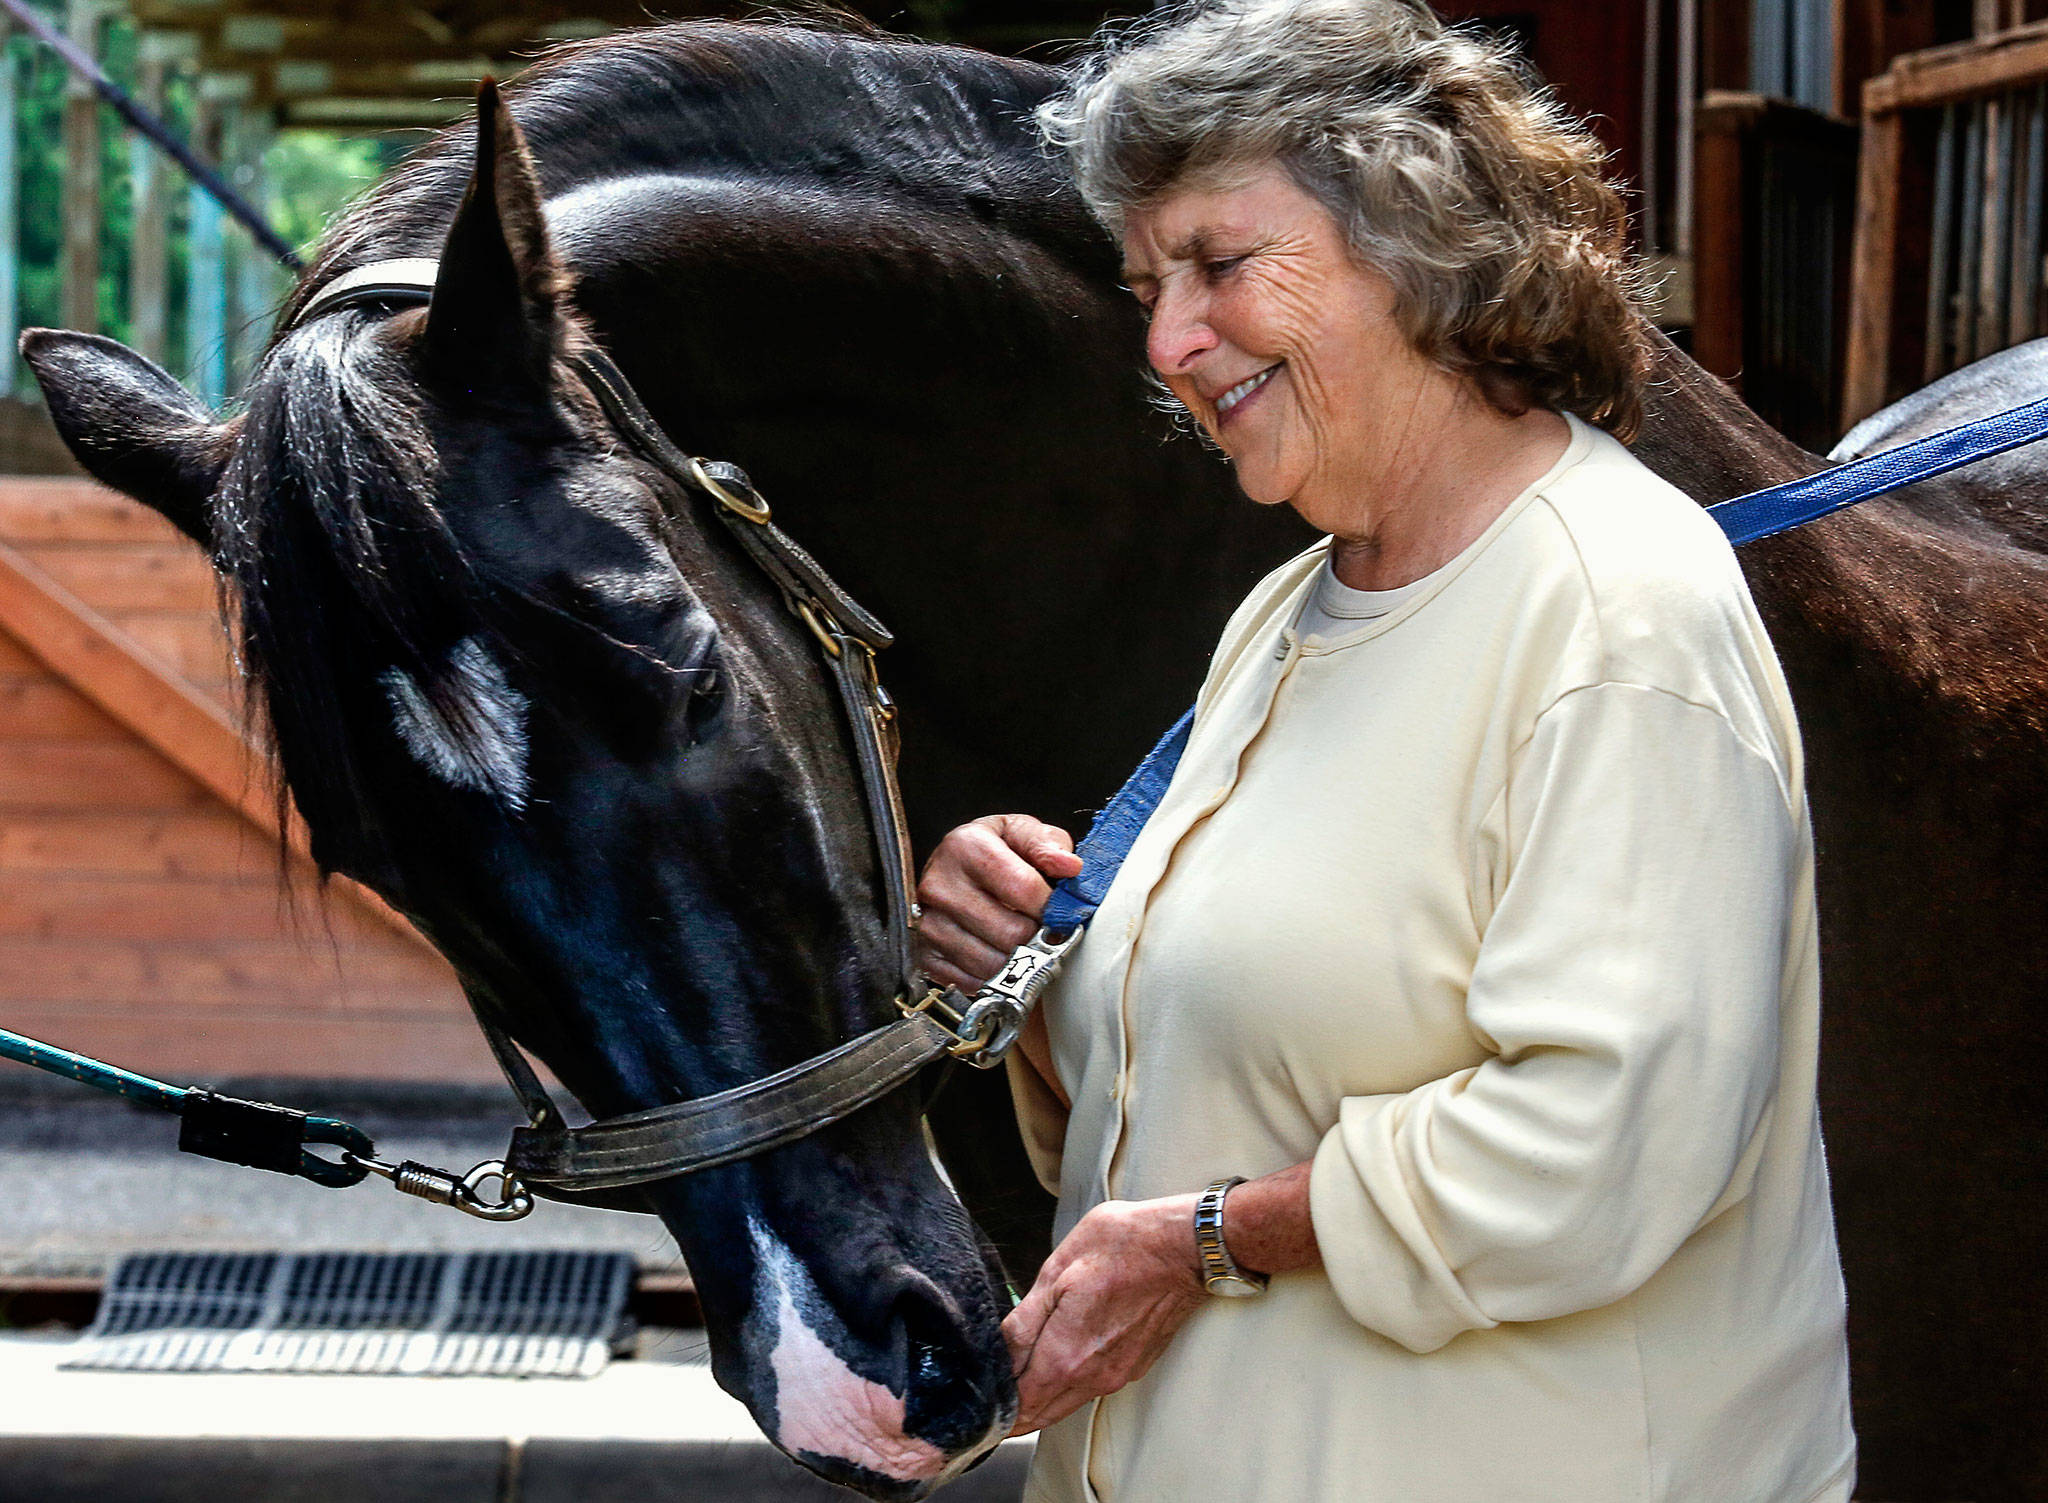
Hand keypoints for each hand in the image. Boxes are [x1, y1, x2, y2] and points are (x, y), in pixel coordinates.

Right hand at [915, 815, 1081, 991]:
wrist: (946, 870)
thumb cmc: (988, 852)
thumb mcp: (1017, 831)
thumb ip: (1047, 843)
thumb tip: (1070, 866)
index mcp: (966, 846)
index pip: (1024, 888)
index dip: (1052, 906)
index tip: (1060, 911)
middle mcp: (940, 885)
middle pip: (1011, 933)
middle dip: (1036, 935)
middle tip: (1042, 929)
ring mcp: (928, 923)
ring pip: (994, 964)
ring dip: (1017, 959)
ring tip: (1021, 941)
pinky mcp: (925, 954)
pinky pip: (973, 981)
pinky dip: (994, 975)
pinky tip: (997, 953)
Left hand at [1002, 1195, 1205, 1434]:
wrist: (1181, 1248)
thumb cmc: (1122, 1247)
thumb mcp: (1056, 1271)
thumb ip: (1024, 1322)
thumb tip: (1000, 1355)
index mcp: (1066, 1357)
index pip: (1020, 1406)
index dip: (995, 1407)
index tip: (980, 1398)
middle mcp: (1092, 1377)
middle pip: (1042, 1414)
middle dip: (1014, 1413)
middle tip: (990, 1402)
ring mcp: (1116, 1374)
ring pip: (1067, 1404)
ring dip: (1041, 1401)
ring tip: (1018, 1383)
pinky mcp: (1134, 1366)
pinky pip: (1091, 1388)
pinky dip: (1068, 1387)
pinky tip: (1058, 1367)